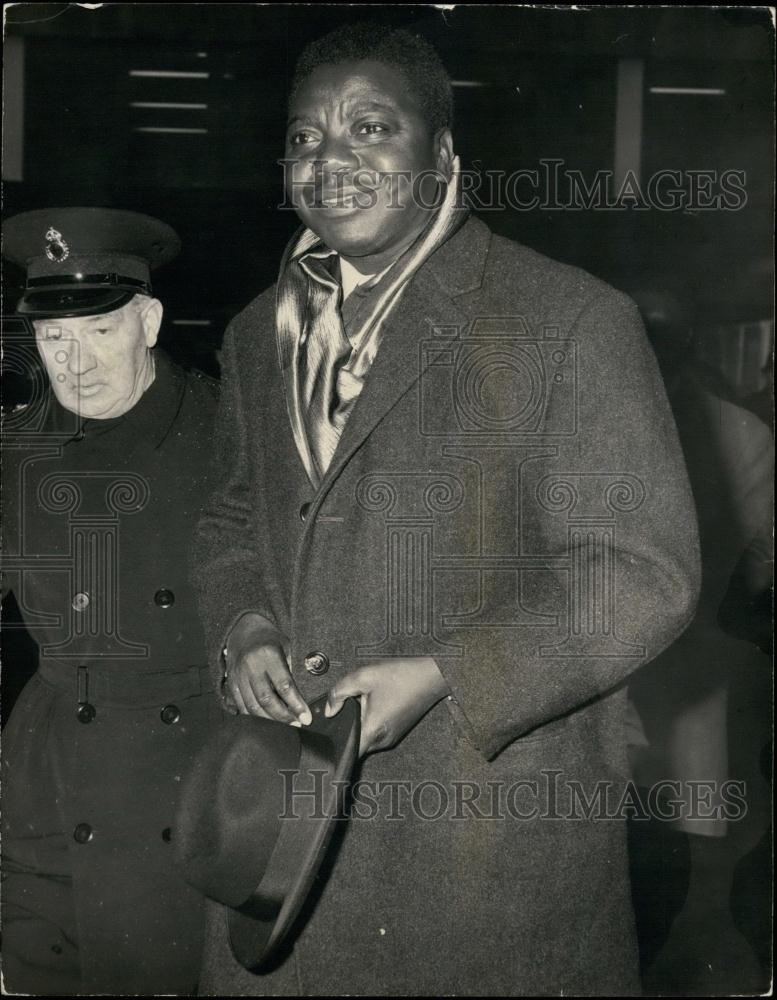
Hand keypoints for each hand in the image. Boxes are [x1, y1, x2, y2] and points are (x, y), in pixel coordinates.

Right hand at [223, 613, 310, 725]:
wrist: (243, 630)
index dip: (296, 704)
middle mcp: (251, 666)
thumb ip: (295, 667)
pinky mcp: (230, 683)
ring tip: (285, 725)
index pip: (284, 685)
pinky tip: (267, 721)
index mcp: (268, 654)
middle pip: (267, 699)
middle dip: (284, 717)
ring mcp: (238, 675)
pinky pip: (241, 706)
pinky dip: (254, 717)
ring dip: (270, 720)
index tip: (307, 717)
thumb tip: (308, 692)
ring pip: (252, 706)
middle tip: (297, 724)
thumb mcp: (287, 645)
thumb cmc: (271, 639)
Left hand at [325, 657, 449, 756]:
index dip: (335, 747)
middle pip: (355, 743)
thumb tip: (328, 709)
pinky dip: (371, 722)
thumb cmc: (401, 675)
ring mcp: (392, 738)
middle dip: (348, 727)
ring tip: (366, 701)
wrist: (431, 675)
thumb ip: (339, 692)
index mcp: (373, 729)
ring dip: (361, 723)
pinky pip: (377, 733)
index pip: (348, 752)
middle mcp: (383, 740)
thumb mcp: (363, 676)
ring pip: (366, 737)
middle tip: (350, 706)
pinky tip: (377, 703)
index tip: (328, 738)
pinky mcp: (397, 732)